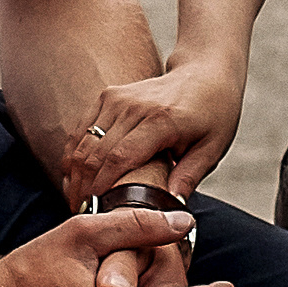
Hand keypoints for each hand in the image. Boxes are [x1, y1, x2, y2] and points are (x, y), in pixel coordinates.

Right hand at [66, 55, 245, 204]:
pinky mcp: (108, 95)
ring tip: (75, 199)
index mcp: (161, 120)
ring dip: (74, 172)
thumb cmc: (214, 114)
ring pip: (83, 141)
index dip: (102, 187)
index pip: (119, 157)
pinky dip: (73, 153)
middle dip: (83, 187)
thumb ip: (189, 177)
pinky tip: (74, 176)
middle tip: (82, 213)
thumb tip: (170, 207)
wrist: (205, 73)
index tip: (95, 211)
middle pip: (95, 153)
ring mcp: (118, 98)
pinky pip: (82, 128)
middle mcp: (134, 106)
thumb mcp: (212, 148)